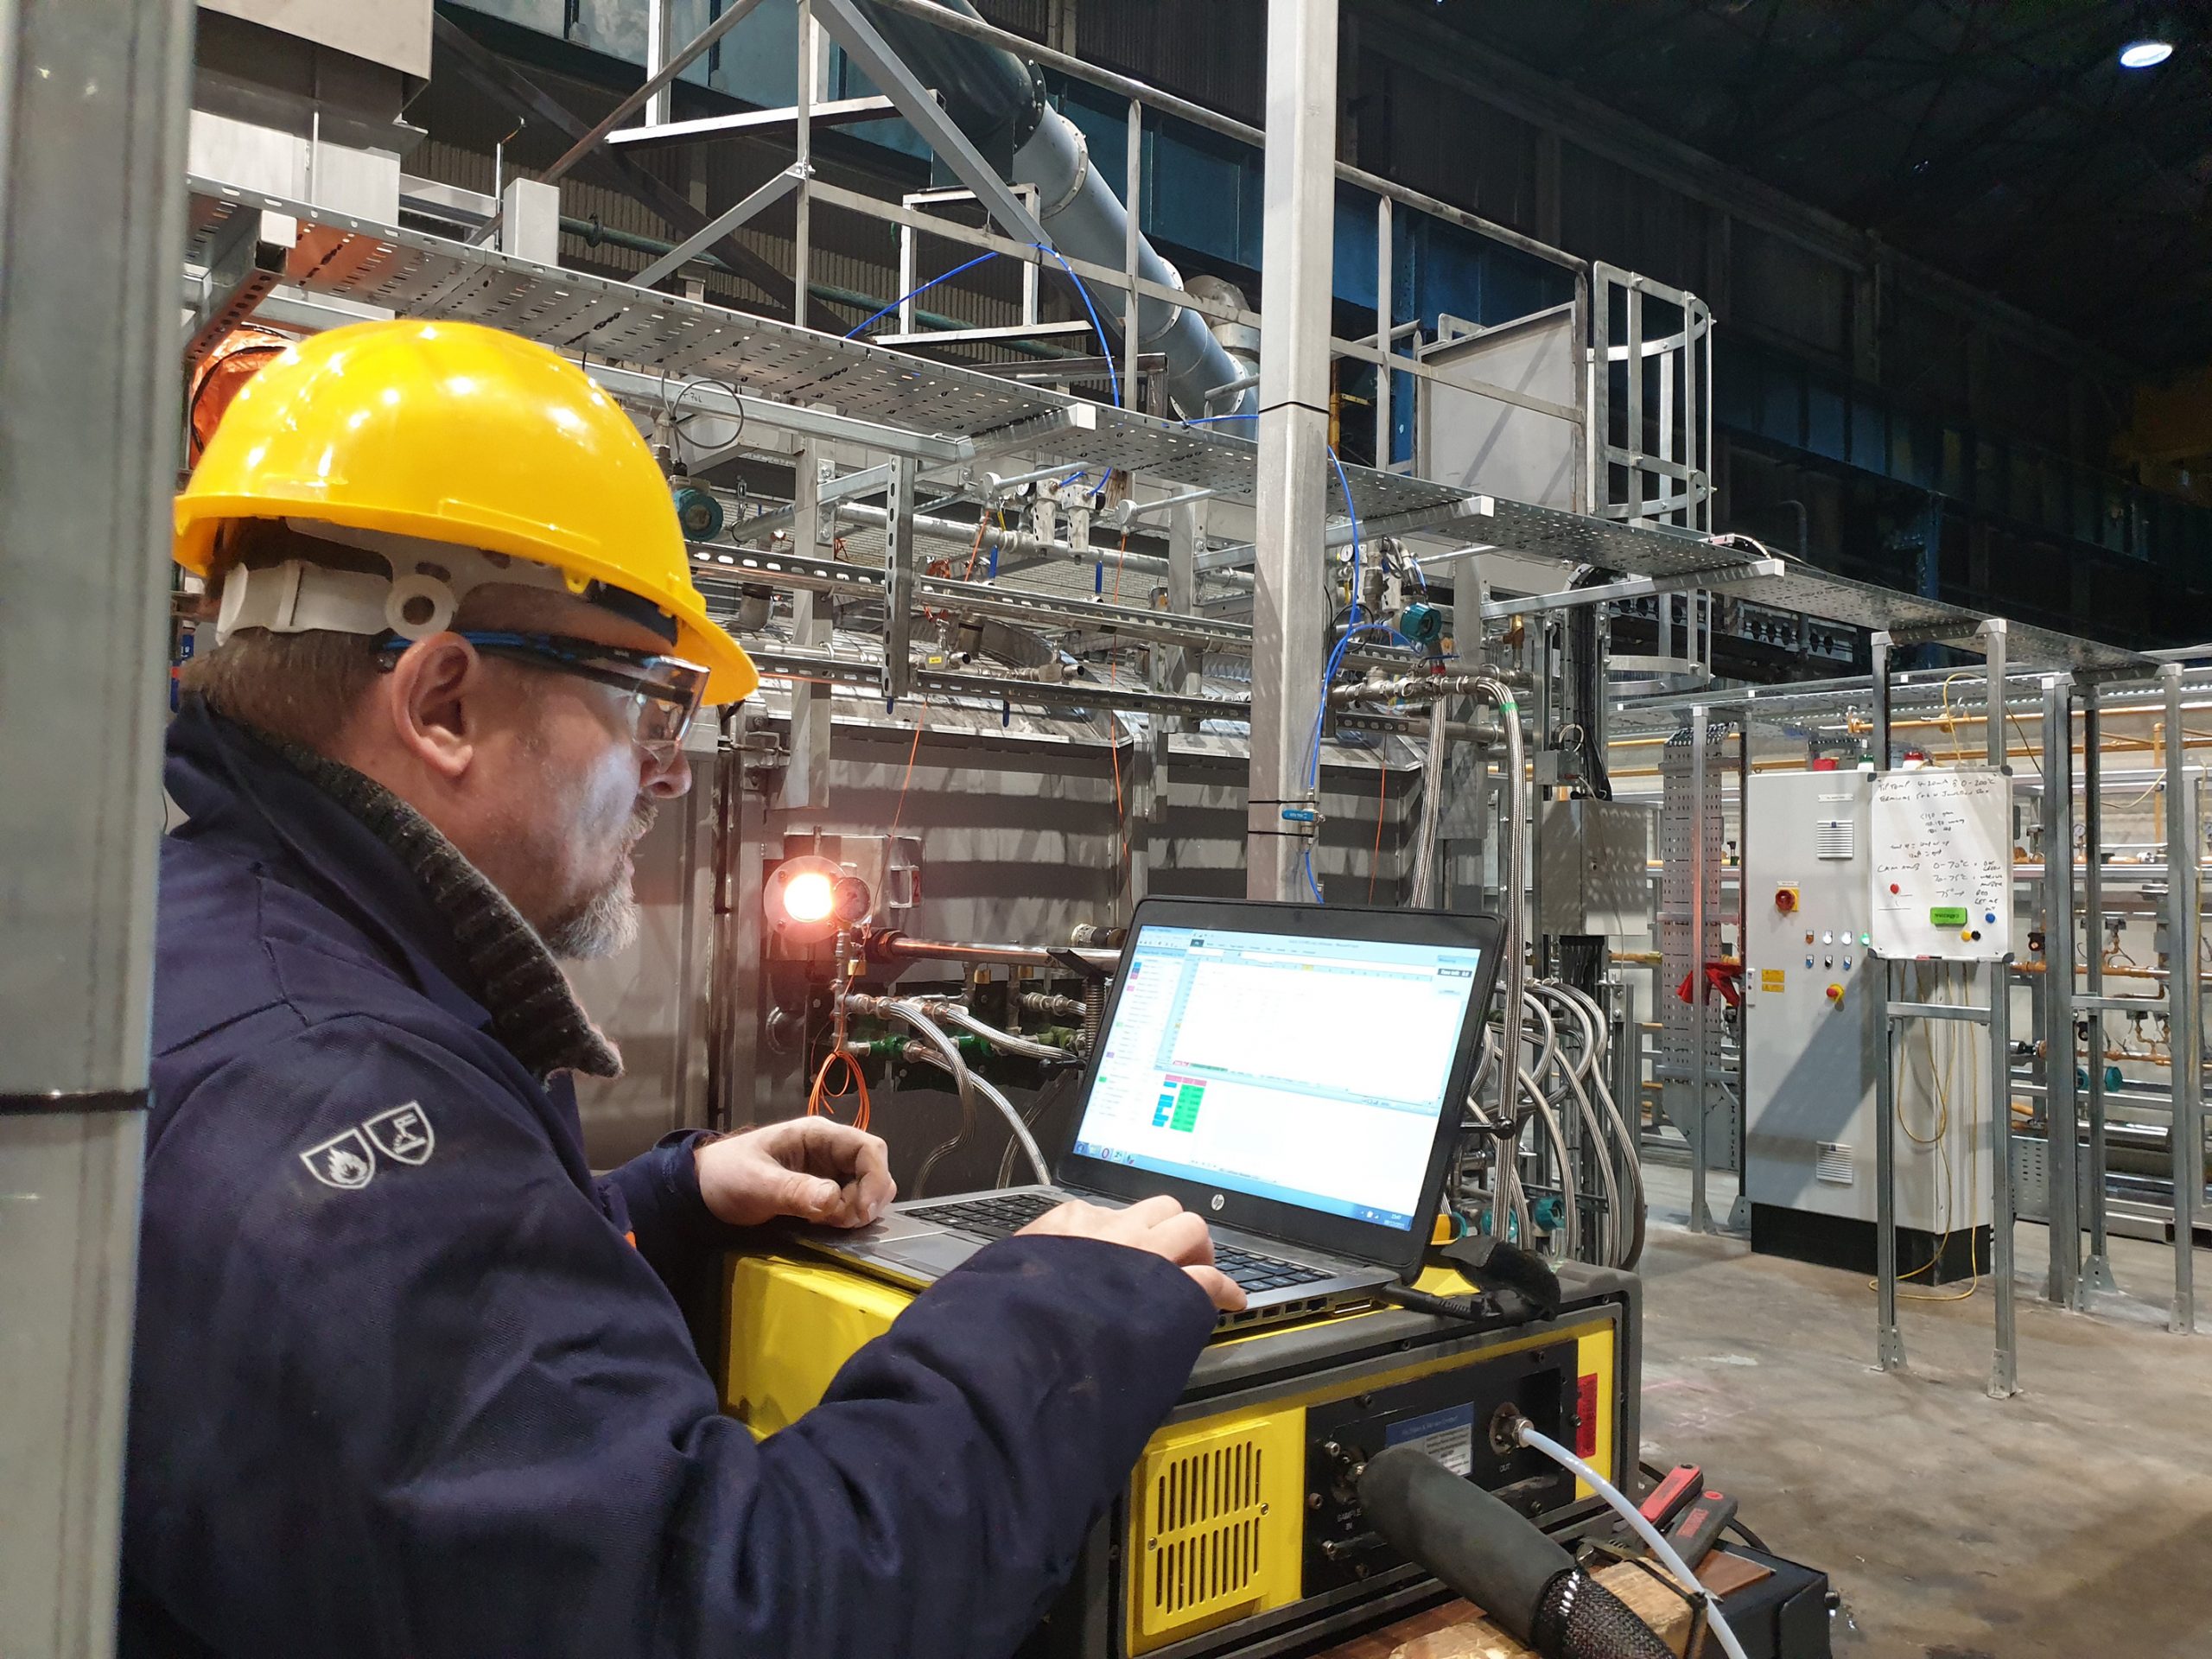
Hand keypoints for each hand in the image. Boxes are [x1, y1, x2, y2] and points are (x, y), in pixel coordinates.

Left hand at [696, 1119, 895, 1228]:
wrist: (702, 1192)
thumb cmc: (727, 1176)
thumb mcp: (757, 1183)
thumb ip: (794, 1190)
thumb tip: (833, 1200)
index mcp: (817, 1135)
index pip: (868, 1148)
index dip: (875, 1179)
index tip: (861, 1211)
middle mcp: (828, 1150)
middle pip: (872, 1169)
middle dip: (867, 1198)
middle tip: (843, 1221)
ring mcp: (826, 1171)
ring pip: (864, 1188)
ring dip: (857, 1209)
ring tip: (830, 1222)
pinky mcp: (820, 1191)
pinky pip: (848, 1202)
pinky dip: (845, 1216)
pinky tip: (824, 1223)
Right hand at [1018, 1194, 1246, 1312]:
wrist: (1028, 1336)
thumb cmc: (1010, 1312)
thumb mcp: (1008, 1271)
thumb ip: (1029, 1263)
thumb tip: (1025, 1273)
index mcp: (1073, 1221)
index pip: (1114, 1213)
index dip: (1129, 1236)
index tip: (1129, 1256)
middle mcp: (1115, 1227)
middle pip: (1162, 1210)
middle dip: (1172, 1233)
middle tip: (1170, 1261)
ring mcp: (1148, 1254)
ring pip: (1191, 1228)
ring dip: (1197, 1250)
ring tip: (1195, 1274)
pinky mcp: (1172, 1287)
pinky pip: (1210, 1278)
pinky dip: (1225, 1288)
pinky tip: (1231, 1300)